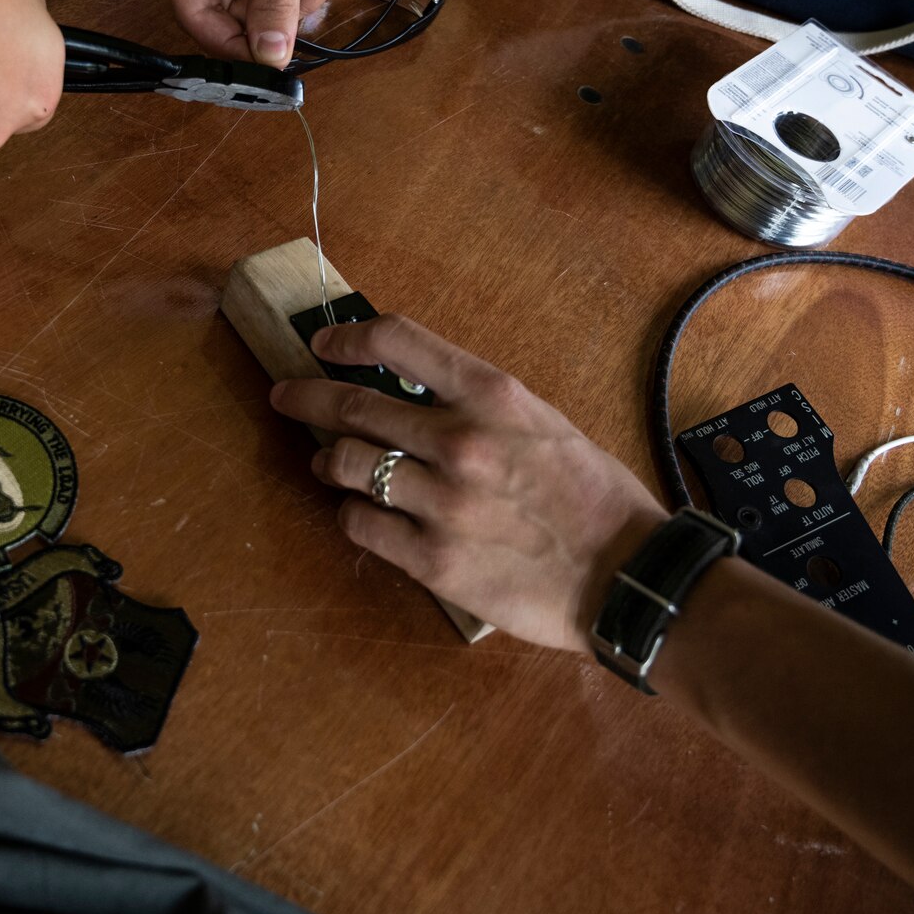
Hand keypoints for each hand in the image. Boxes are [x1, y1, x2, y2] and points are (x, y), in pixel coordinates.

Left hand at [271, 315, 667, 650]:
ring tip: (326, 462)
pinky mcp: (431, 560)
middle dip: (308, 396)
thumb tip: (412, 389)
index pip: (396, 340)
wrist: (627, 576)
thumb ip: (478, 406)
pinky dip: (352, 513)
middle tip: (286, 396)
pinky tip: (360, 511)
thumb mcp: (542, 422)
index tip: (323, 343)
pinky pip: (360, 525)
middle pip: (353, 405)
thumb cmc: (594, 496)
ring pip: (346, 465)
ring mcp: (441, 503)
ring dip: (327, 459)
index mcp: (492, 396)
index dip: (347, 337)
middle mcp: (459, 442)